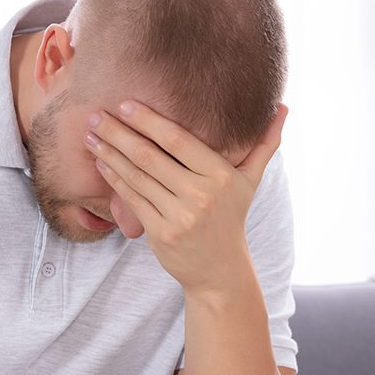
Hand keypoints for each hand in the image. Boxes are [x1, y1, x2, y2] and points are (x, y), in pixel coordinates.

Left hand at [84, 101, 287, 295]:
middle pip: (151, 156)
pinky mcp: (161, 233)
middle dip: (119, 134)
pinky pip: (133, 200)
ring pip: (137, 177)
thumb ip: (264, 143)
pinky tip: (101, 163)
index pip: (178, 140)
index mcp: (221, 175)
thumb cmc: (231, 217)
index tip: (124, 104)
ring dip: (109, 154)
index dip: (148, 121)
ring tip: (91, 136)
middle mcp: (200, 195)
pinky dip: (114, 179)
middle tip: (95, 115)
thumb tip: (283, 107)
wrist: (220, 270)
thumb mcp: (250, 181)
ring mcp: (179, 216)